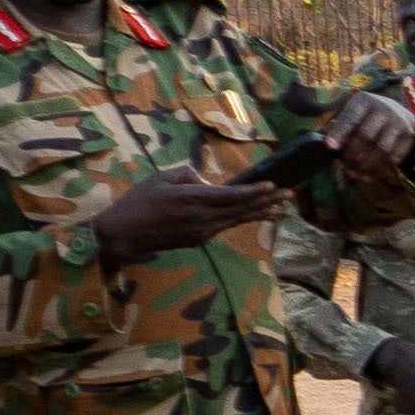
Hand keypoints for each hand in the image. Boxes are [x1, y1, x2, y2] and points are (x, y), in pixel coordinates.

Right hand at [91, 169, 290, 268]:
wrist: (123, 233)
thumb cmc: (138, 201)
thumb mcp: (161, 178)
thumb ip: (187, 175)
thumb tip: (208, 182)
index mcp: (191, 198)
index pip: (231, 196)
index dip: (254, 192)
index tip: (272, 186)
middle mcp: (201, 217)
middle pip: (241, 209)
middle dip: (267, 201)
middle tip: (290, 194)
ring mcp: (201, 232)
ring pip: (236, 220)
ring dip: (260, 213)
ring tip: (280, 209)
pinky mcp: (198, 240)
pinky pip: (224, 227)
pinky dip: (241, 220)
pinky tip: (254, 216)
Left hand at [314, 89, 414, 185]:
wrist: (398, 113)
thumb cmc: (366, 118)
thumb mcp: (353, 115)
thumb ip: (341, 129)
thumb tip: (331, 148)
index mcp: (365, 100)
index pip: (351, 118)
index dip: (340, 133)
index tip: (330, 147)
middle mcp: (384, 108)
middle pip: (365, 137)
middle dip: (351, 154)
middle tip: (342, 166)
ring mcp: (399, 122)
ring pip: (380, 150)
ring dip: (365, 166)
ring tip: (354, 173)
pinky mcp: (409, 136)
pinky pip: (394, 157)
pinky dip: (380, 169)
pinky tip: (369, 174)